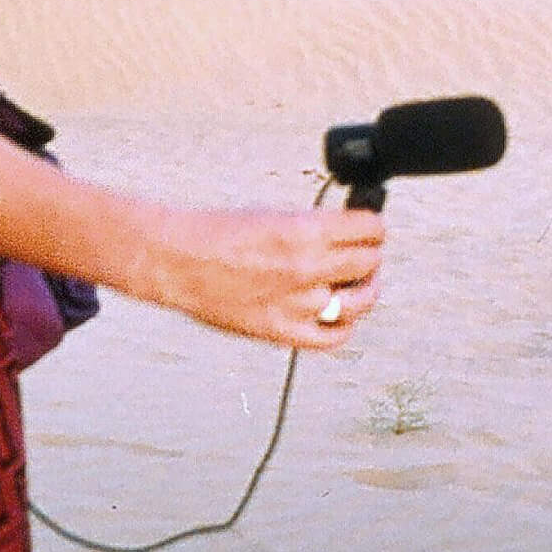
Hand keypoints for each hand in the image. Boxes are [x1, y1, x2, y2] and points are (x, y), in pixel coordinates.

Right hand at [139, 206, 387, 350]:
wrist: (176, 260)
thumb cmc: (215, 234)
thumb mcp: (273, 213)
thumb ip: (313, 228)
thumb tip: (343, 236)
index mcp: (306, 231)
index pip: (370, 229)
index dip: (374, 227)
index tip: (372, 229)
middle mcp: (308, 267)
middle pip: (369, 263)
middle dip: (370, 255)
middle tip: (365, 254)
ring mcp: (298, 304)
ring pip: (360, 302)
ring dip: (365, 290)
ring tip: (360, 285)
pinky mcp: (282, 332)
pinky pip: (332, 338)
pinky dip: (344, 327)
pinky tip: (340, 316)